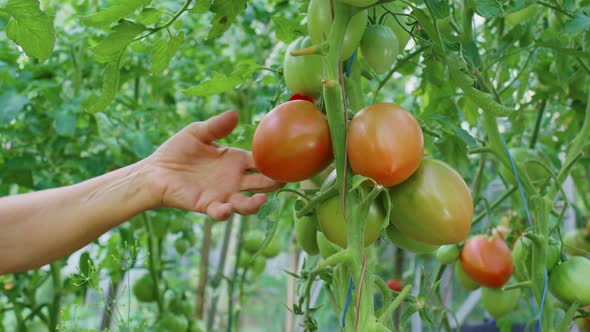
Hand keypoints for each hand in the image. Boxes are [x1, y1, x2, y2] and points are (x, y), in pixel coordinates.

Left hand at [144, 110, 281, 219]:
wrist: (155, 171)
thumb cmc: (177, 150)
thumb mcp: (197, 132)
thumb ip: (216, 126)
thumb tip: (235, 113)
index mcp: (235, 160)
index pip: (260, 161)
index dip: (273, 161)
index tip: (286, 159)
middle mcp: (234, 179)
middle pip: (260, 184)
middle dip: (272, 184)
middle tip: (282, 180)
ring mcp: (223, 194)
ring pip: (245, 203)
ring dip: (254, 204)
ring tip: (260, 200)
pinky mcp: (207, 205)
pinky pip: (220, 212)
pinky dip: (224, 212)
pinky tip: (226, 208)